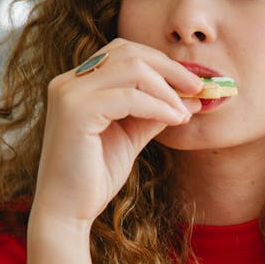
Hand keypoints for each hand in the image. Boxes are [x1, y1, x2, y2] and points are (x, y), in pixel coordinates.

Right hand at [31, 38, 202, 226]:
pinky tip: (175, 120)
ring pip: (132, 68)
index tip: (192, 82)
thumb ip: (156, 110)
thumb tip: (192, 96)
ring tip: (185, 111)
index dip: (162, 63)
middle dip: (170, 68)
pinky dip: (159, 106)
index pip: (125, 52)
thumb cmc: (97, 173)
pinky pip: (130, 96)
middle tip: (197, 87)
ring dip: (167, 88)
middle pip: (129, 52)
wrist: (67, 211)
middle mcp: (68, 81)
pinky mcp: (75, 111)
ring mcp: (69, 93)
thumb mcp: (133, 133)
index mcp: (78, 82)